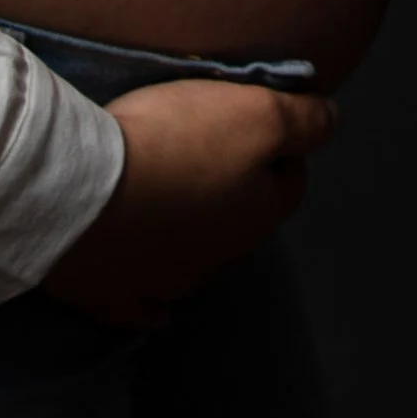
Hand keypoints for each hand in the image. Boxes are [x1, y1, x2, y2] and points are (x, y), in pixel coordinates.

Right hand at [40, 77, 334, 326]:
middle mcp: (221, 259)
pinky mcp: (117, 299)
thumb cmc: (175, 145)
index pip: (289, 183)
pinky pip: (143, 305)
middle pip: (240, 222)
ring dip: (192, 235)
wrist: (83, 195)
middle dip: (234, 192)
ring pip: (195, 260)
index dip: (280, 151)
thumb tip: (333, 123)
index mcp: (257, 216)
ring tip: (170, 201)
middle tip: (208, 154)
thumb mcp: (258, 113)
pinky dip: (150, 297)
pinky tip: (149, 296)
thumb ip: (305, 121)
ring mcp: (167, 285)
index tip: (258, 127)